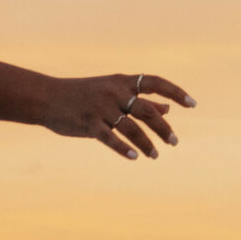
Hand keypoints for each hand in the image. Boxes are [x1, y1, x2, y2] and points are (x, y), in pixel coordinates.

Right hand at [41, 73, 194, 160]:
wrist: (47, 97)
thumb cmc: (83, 94)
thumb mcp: (112, 91)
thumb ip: (141, 100)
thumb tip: (168, 109)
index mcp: (122, 81)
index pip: (155, 82)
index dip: (175, 92)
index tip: (193, 104)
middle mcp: (114, 92)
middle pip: (147, 110)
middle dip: (163, 128)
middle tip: (175, 142)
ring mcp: (101, 108)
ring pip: (131, 128)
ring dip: (146, 143)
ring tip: (155, 155)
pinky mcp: (89, 124)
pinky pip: (110, 138)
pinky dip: (123, 148)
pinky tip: (134, 157)